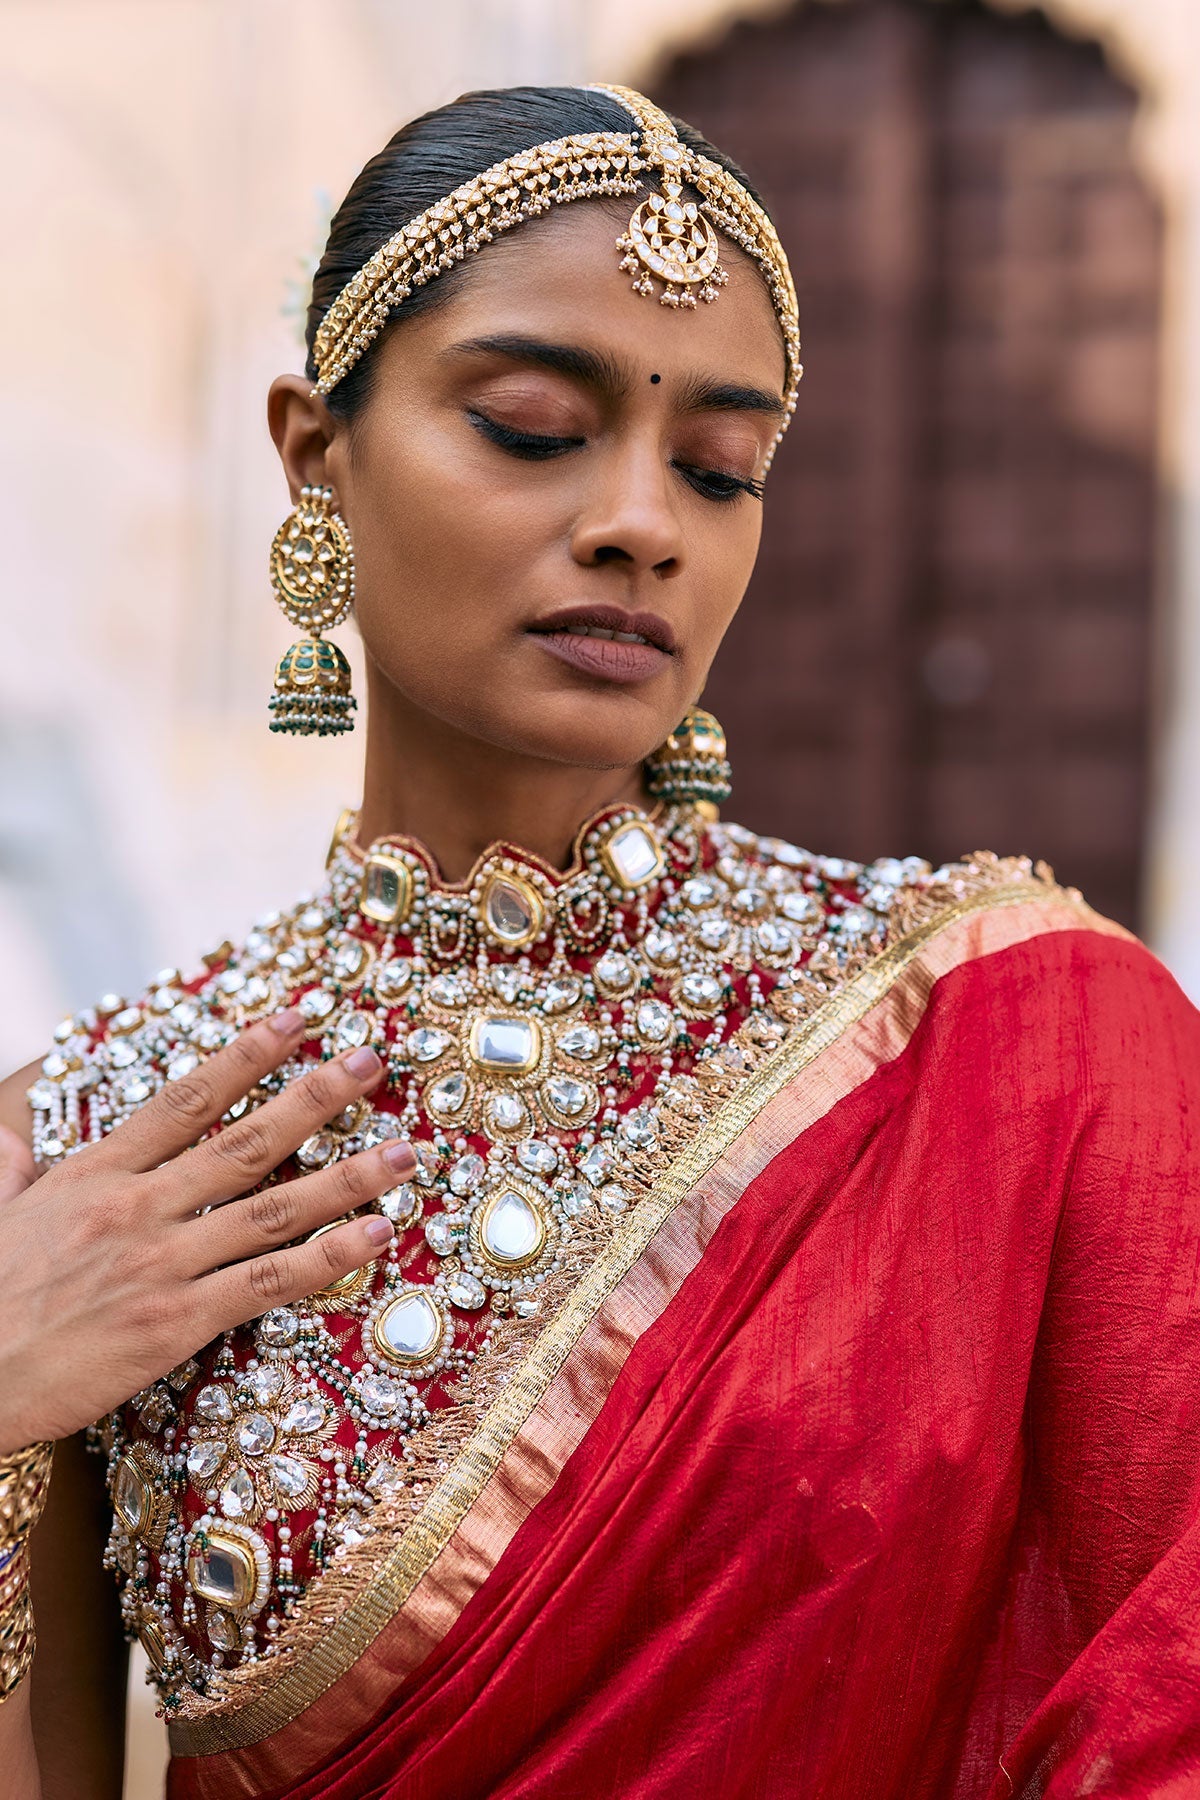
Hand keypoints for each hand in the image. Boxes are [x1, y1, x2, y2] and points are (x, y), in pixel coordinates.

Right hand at [0, 1009, 413, 1452]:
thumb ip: (10, 1168)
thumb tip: (8, 1139)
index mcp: (96, 1174)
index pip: (187, 1097)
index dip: (247, 1053)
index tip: (296, 1017)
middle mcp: (138, 1207)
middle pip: (247, 1140)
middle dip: (317, 1096)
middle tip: (372, 1061)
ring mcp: (161, 1264)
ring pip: (275, 1207)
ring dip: (349, 1176)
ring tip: (407, 1151)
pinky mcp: (176, 1323)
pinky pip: (269, 1282)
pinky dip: (328, 1256)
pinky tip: (376, 1233)